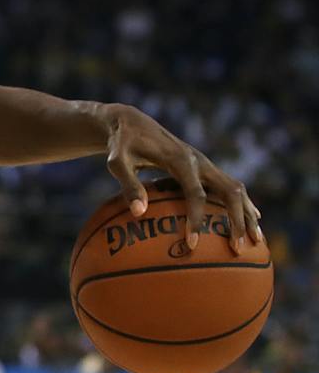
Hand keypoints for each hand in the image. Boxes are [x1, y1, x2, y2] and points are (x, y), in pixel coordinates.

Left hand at [103, 104, 262, 253]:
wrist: (132, 123)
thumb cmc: (121, 145)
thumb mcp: (117, 162)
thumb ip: (128, 184)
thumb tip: (139, 213)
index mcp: (180, 160)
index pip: (195, 194)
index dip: (195, 219)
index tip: (191, 244)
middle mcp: (199, 161)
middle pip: (230, 191)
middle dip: (237, 219)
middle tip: (238, 248)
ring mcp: (205, 164)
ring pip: (236, 189)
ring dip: (247, 214)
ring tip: (256, 241)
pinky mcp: (204, 168)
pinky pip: (229, 187)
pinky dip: (242, 205)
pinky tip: (251, 222)